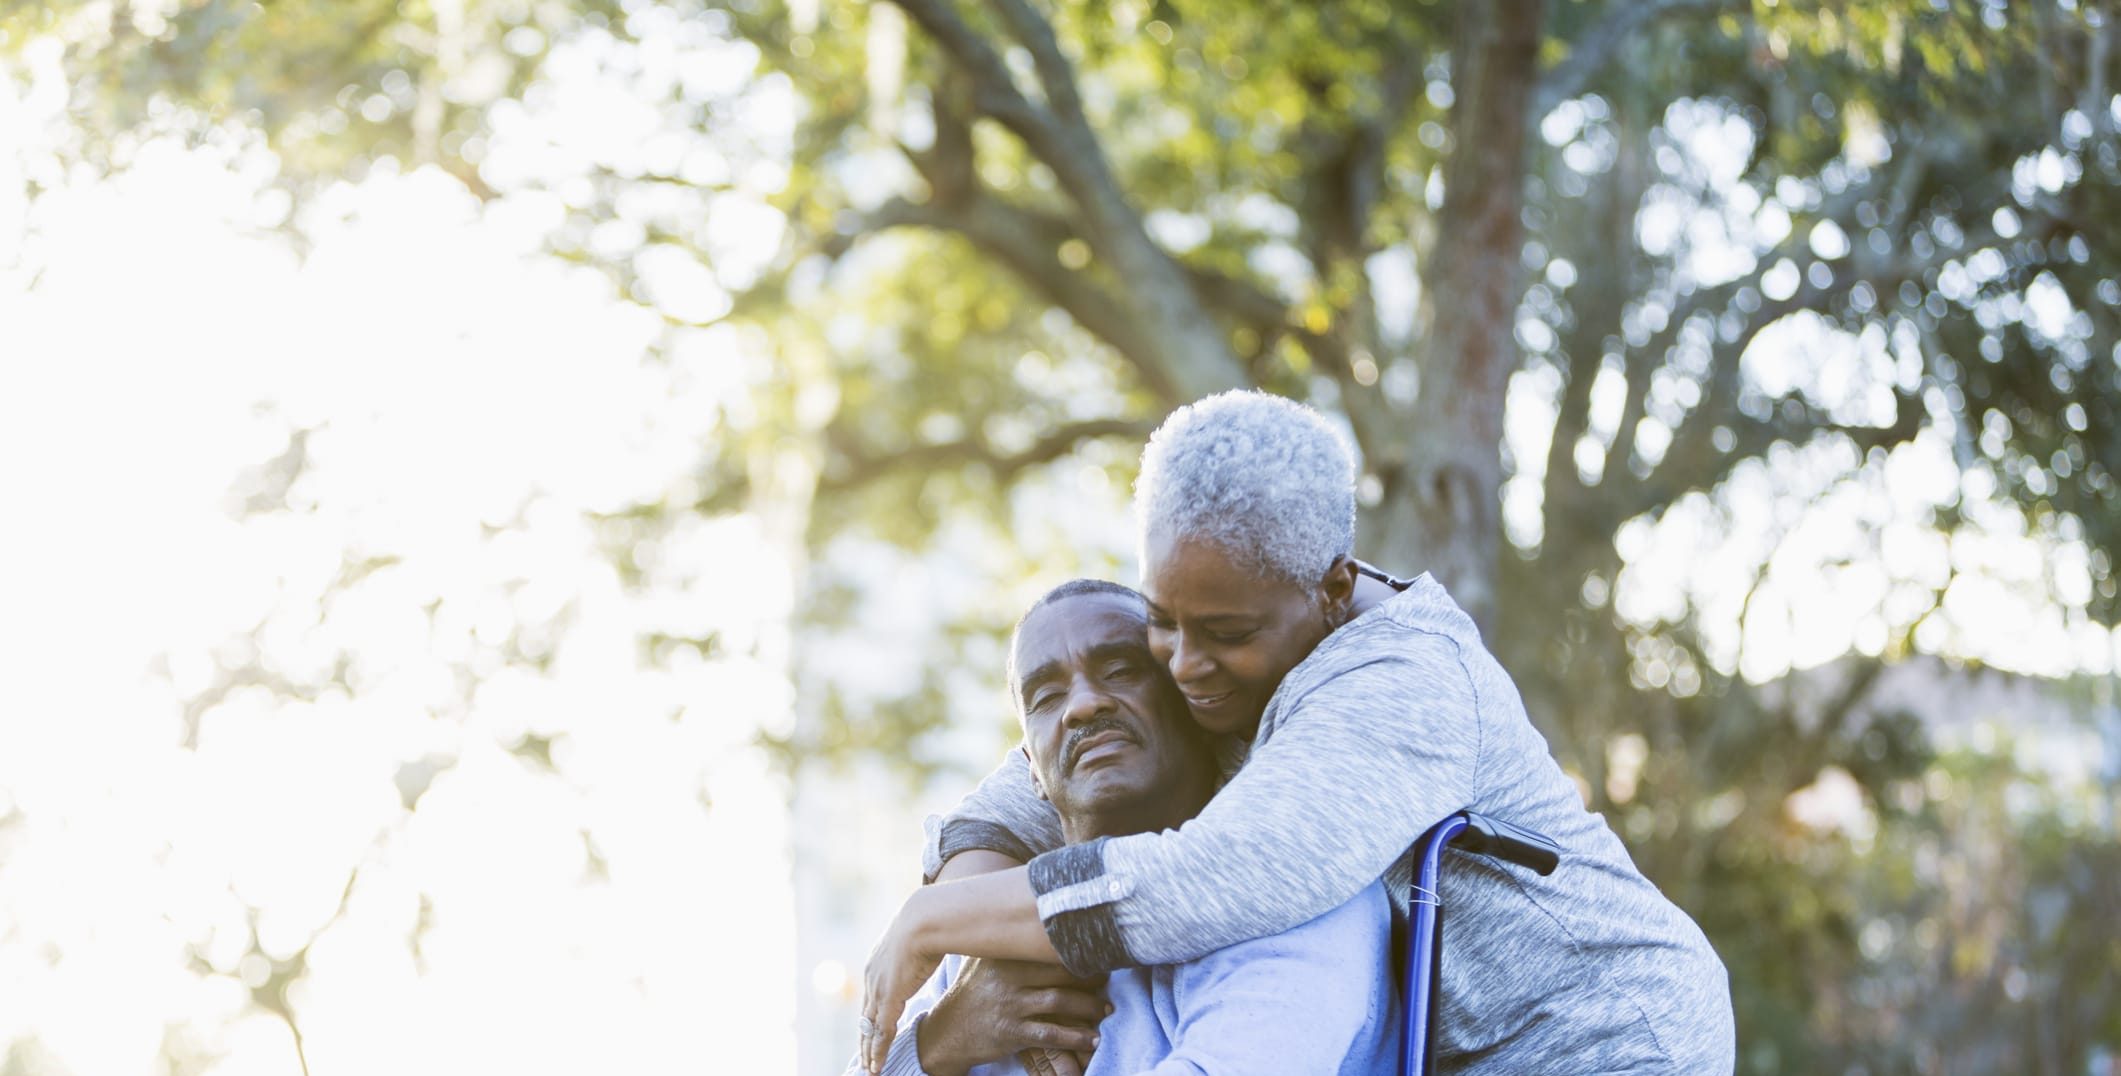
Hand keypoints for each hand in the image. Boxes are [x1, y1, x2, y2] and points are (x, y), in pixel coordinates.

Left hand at [860, 898, 943, 1073]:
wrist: (925, 919)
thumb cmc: (930, 923)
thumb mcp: (921, 937)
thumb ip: (921, 949)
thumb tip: (935, 946)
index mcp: (878, 961)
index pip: (872, 996)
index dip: (871, 1015)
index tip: (871, 1028)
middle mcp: (872, 977)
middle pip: (866, 1015)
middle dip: (865, 1036)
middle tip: (864, 1056)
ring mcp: (878, 989)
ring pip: (869, 1028)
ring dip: (869, 1050)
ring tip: (870, 1068)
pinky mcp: (888, 999)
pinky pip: (881, 1032)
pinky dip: (877, 1052)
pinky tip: (876, 1067)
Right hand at [915, 958, 1106, 1075]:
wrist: (946, 1033)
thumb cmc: (971, 993)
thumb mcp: (982, 961)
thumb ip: (1006, 943)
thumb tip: (1037, 915)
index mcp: (1002, 955)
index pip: (1048, 948)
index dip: (1078, 951)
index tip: (1099, 955)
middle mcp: (1006, 976)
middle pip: (1060, 971)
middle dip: (1091, 978)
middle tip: (1108, 981)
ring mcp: (1009, 1005)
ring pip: (1060, 1001)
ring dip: (1090, 1008)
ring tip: (1106, 1010)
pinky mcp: (1010, 1033)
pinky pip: (1052, 1034)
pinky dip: (1076, 1037)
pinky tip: (1092, 1039)